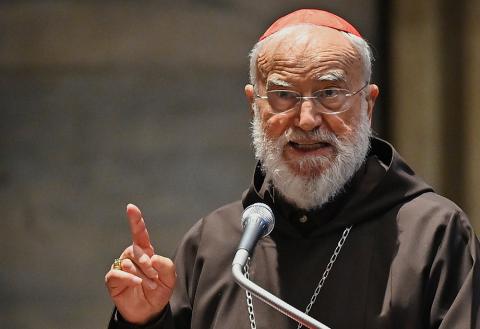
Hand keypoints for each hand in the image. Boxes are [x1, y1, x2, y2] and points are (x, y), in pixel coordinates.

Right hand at [105, 204, 175, 324]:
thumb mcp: (170, 278)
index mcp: (145, 252)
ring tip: (150, 284)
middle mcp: (131, 256)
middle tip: (155, 277)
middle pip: (136, 250)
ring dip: (142, 274)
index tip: (131, 207)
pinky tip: (137, 282)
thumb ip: (166, 265)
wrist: (149, 311)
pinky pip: (117, 273)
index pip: (140, 233)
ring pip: (128, 262)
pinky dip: (129, 278)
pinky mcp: (113, 278)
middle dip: (147, 263)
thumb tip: (152, 258)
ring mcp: (121, 266)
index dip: (135, 220)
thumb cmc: (159, 291)